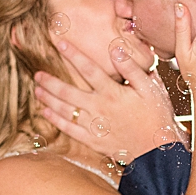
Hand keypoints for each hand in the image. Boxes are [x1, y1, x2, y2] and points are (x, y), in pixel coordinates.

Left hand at [35, 33, 177, 164]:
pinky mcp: (93, 141)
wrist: (157, 151)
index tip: (59, 43)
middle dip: (50, 82)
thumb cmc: (157, 116)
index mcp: (112, 93)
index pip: (89, 69)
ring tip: (37, 89)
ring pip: (65, 110)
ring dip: (49, 99)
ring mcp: (94, 126)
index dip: (73, 55)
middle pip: (68, 92)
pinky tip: (46, 112)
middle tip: (37, 73)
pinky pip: (70, 130)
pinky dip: (56, 121)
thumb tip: (115, 49)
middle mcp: (99, 108)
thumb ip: (132, 68)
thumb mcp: (150, 88)